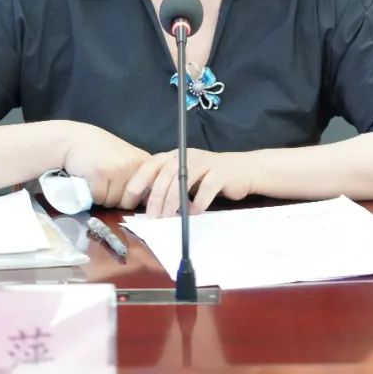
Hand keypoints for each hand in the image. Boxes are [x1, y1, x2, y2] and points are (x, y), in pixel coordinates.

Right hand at [61, 124, 150, 207]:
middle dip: (116, 199)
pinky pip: (98, 199)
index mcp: (144, 162)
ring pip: (112, 202)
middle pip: (129, 203)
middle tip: (106, 180)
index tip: (124, 190)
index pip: (149, 194)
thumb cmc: (99, 153)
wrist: (75, 140)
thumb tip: (148, 205)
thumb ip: (137, 178)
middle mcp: (134, 165)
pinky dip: (91, 194)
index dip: (135, 198)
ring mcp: (118, 169)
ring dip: (103, 196)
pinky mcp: (100, 174)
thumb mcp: (126, 160)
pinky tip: (88, 178)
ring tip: (97, 178)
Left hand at [120, 148, 254, 217]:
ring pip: (183, 179)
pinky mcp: (221, 172)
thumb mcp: (186, 179)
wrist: (243, 170)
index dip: (138, 181)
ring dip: (174, 200)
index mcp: (175, 156)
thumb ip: (169, 187)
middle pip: (166, 174)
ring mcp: (205, 162)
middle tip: (152, 216)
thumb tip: (148, 207)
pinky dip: (199, 202)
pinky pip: (207, 187)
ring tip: (169, 217)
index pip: (151, 165)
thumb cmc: (210, 178)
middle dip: (156, 196)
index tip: (129, 201)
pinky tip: (194, 214)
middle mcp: (188, 156)